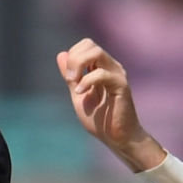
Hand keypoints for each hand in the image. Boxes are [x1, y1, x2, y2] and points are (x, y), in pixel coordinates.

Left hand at [58, 39, 166, 172]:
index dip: (72, 56)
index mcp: (102, 67)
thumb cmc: (100, 119)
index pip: (86, 45)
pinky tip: (81, 93)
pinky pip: (102, 74)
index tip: (69, 77)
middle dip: (74, 59)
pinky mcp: (121, 86)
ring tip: (74, 85)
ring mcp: (117, 75)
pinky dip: (87, 81)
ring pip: (97, 52)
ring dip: (79, 65)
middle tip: (70, 79)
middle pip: (90, 44)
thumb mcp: (79, 95)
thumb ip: (71, 77)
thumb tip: (61, 54)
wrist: (117, 138)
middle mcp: (111, 67)